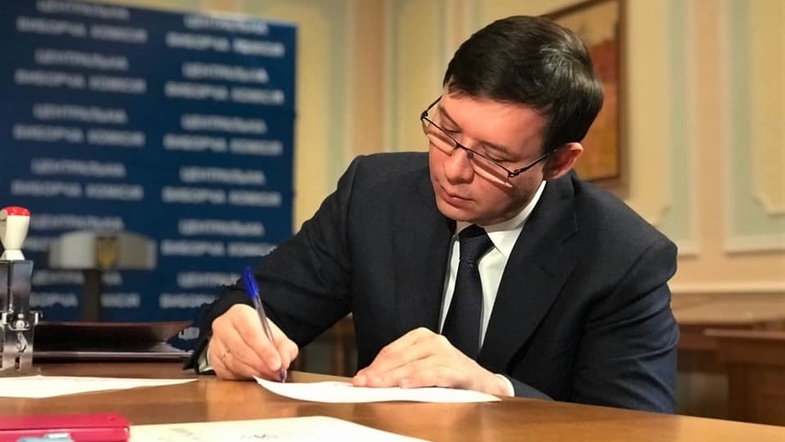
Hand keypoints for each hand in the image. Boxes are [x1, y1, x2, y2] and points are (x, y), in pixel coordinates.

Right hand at [209, 304, 298, 380]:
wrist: (242, 336)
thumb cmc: (259, 334)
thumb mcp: (277, 336)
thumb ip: (285, 347)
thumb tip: (284, 362)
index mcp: (239, 314)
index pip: (251, 333)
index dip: (265, 350)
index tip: (277, 364)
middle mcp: (223, 327)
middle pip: (241, 350)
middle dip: (261, 365)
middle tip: (276, 374)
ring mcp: (215, 344)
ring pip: (234, 364)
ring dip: (254, 373)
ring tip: (269, 376)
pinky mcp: (214, 361)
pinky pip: (228, 374)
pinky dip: (244, 378)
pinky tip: (256, 377)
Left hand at [352, 327, 509, 395]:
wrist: (483, 383)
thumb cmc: (449, 375)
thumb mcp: (421, 367)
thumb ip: (399, 369)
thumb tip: (369, 378)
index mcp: (421, 337)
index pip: (391, 351)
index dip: (374, 365)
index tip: (360, 378)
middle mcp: (434, 341)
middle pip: (399, 358)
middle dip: (378, 373)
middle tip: (363, 384)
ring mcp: (447, 353)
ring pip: (413, 366)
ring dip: (393, 378)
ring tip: (377, 386)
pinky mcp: (458, 369)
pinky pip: (435, 374)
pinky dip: (419, 379)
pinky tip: (405, 385)